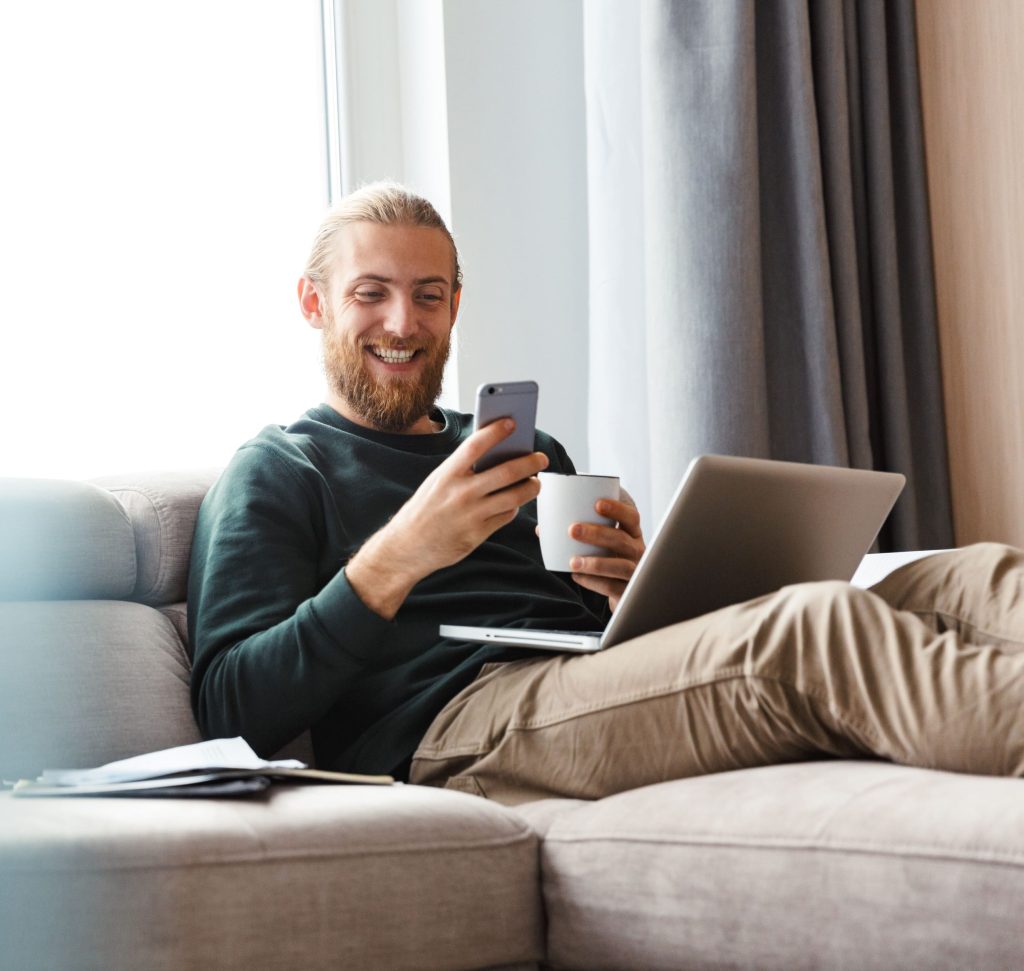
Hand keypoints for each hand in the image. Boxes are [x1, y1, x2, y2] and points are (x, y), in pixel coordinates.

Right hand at [347, 419, 548, 617]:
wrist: (407, 547)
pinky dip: (514, 507)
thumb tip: (496, 455)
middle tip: (541, 458)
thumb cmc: (424, 510)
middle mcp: (460, 493)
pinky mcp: (478, 534)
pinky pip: (506, 516)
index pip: (475, 445)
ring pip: (514, 497)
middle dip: (529, 463)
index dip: (495, 431)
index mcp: (447, 474)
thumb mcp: (437, 482)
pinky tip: (515, 503)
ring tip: (536, 482)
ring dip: (531, 487)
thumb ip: (462, 470)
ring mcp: (471, 515)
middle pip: (505, 472)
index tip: (511, 423)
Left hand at [566, 491, 644, 612]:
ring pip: (620, 566)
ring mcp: (635, 573)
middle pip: (622, 540)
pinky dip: (592, 581)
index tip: (597, 504)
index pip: (631, 518)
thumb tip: (542, 528)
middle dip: (597, 534)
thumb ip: (581, 534)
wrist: (623, 593)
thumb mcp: (603, 546)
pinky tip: (576, 577)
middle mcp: (637, 552)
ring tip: (572, 561)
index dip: (617, 509)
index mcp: (632, 535)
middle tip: (572, 530)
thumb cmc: (609, 562)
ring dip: (595, 563)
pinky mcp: (627, 592)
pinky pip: (611, 587)